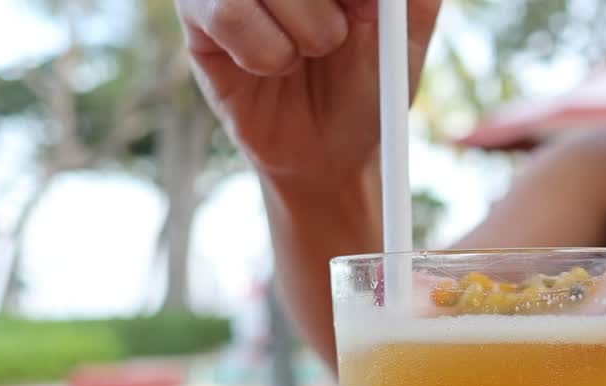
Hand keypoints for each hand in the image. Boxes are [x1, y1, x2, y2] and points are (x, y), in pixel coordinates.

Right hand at [176, 0, 440, 181]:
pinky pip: (229, 10)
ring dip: (309, 28)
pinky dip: (267, 52)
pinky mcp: (197, 8)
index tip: (368, 10)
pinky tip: (273, 65)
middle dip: (333, 3)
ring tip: (311, 52)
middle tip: (347, 30)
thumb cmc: (370, 85)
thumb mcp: (408, 36)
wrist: (330, 150)